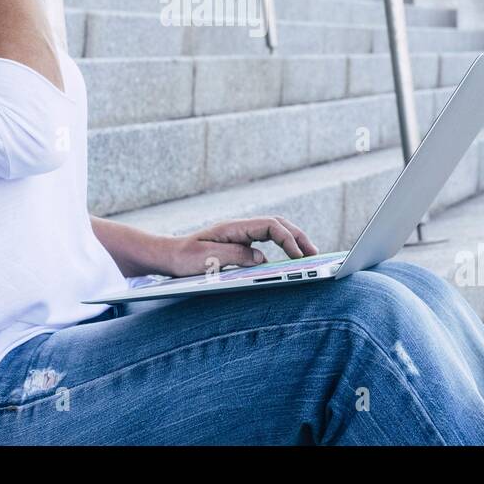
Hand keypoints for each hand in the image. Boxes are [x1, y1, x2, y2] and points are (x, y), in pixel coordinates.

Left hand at [162, 217, 319, 277]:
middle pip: (277, 224)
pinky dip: (282, 246)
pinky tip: (289, 259)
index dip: (288, 239)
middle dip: (299, 236)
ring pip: (274, 230)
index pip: (270, 225)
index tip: (299, 255)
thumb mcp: (207, 259)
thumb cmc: (183, 258)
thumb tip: (261, 257)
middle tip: (316, 254)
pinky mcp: (239, 244)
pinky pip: (266, 240)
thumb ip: (235, 256)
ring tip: (309, 255)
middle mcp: (239, 228)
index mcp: (233, 227)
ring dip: (293, 240)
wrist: (167, 256)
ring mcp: (240, 234)